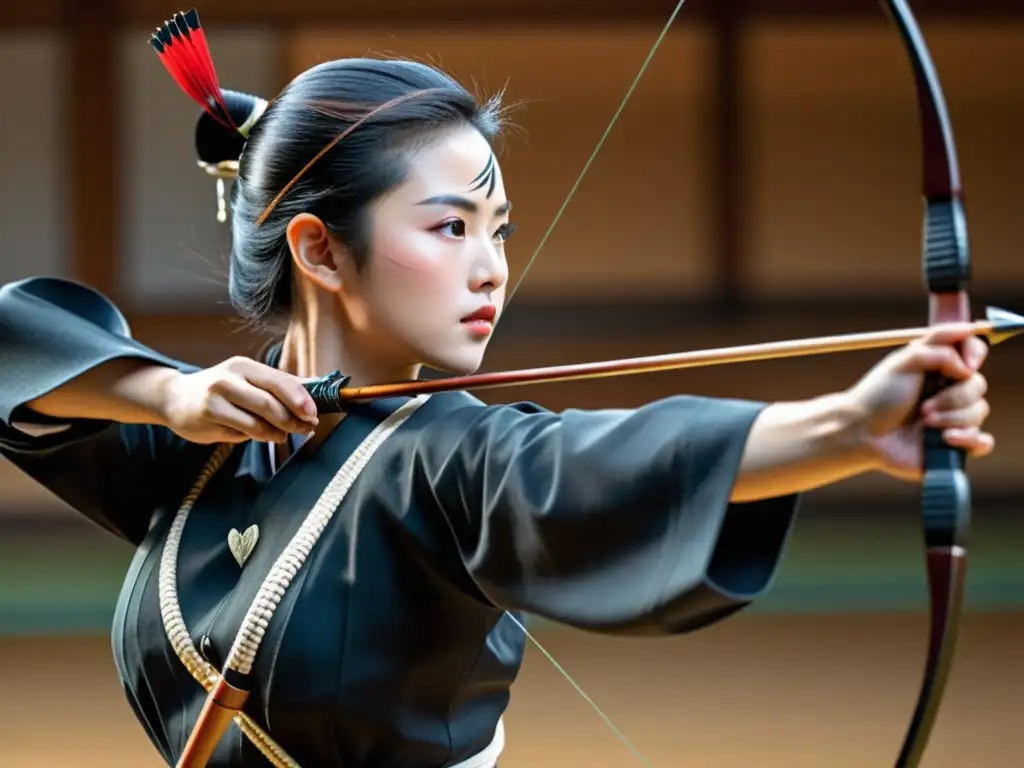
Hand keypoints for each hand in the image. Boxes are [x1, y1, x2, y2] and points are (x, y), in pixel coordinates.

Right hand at [158, 356, 318, 443]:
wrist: (174, 398)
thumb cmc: (221, 390)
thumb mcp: (248, 379)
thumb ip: (280, 383)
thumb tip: (319, 383)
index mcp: (244, 366)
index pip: (280, 381)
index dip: (301, 399)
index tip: (314, 414)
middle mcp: (228, 379)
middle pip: (270, 403)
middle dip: (294, 420)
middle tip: (307, 428)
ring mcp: (215, 399)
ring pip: (257, 422)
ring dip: (278, 432)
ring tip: (285, 434)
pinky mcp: (207, 419)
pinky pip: (242, 433)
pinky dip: (258, 437)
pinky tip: (263, 436)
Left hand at [846, 324, 993, 481]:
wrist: (863, 434)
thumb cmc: (877, 397)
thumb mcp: (902, 362)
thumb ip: (937, 348)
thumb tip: (968, 353)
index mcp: (938, 367)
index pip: (972, 351)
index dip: (974, 354)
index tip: (966, 366)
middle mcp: (948, 390)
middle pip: (977, 385)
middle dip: (953, 397)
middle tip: (924, 407)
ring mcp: (952, 416)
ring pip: (978, 412)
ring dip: (951, 418)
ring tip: (924, 423)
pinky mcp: (954, 443)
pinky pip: (982, 442)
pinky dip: (971, 440)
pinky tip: (947, 439)